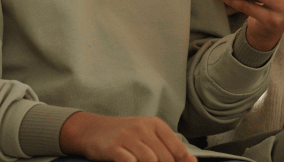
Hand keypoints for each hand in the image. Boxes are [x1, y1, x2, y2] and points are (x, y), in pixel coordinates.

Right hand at [60, 112, 196, 161]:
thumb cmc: (124, 134)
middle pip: (165, 158)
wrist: (92, 130)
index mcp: (155, 124)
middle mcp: (143, 128)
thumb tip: (192, 161)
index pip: (177, 149)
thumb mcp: (147, 134)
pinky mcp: (114, 148)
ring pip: (150, 161)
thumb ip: (168, 146)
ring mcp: (128, 138)